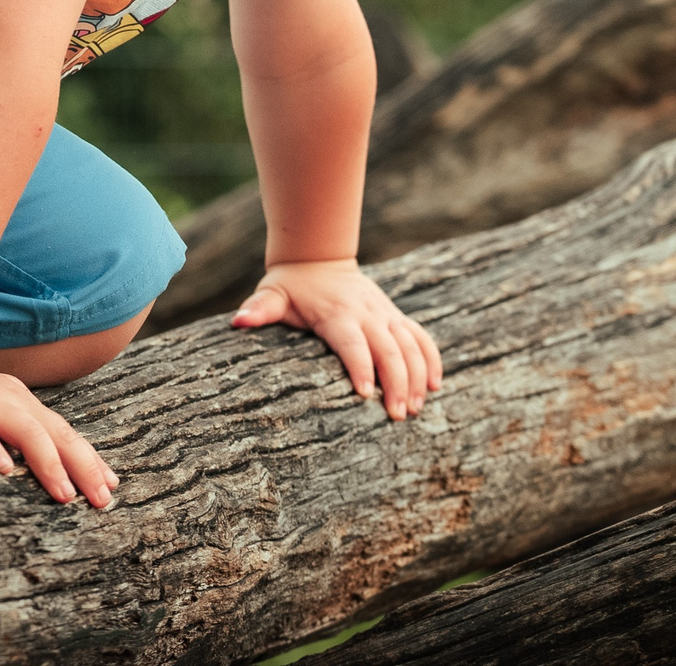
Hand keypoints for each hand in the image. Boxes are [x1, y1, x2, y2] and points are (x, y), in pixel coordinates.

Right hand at [0, 346, 116, 506]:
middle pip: (56, 434)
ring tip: (64, 494)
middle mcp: (12, 401)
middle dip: (83, 467)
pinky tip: (4, 470)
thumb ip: (19, 429)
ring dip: (48, 462)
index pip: (64, 433)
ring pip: (26, 431)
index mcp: (23, 404)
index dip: (90, 458)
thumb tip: (49, 464)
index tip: (112, 485)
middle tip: (102, 500)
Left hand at [231, 258, 443, 420]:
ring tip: (416, 409)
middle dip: (397, 382)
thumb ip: (259, 309)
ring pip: (410, 345)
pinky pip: (420, 336)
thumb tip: (240, 321)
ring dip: (417, 376)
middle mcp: (366, 313)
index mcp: (337, 313)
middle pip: (388, 348)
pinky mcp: (395, 317)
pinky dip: (432, 359)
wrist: (320, 259)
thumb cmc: (291, 286)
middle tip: (398, 416)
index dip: (360, 366)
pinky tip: (436, 385)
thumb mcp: (272, 294)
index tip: (366, 394)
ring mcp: (384, 314)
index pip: (352, 342)